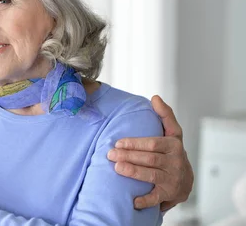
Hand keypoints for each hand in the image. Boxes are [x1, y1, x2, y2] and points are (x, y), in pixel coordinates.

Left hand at [107, 95, 193, 210]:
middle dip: (128, 156)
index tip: (119, 142)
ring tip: (117, 168)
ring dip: (133, 171)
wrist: (186, 180)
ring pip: (150, 174)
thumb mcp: (173, 133)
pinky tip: (133, 200)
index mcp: (174, 145)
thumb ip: (165, 115)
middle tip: (110, 154)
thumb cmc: (172, 152)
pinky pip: (156, 198)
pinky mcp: (169, 194)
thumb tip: (155, 97)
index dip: (135, 143)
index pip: (153, 142)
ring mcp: (172, 179)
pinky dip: (145, 200)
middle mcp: (175, 162)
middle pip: (149, 158)